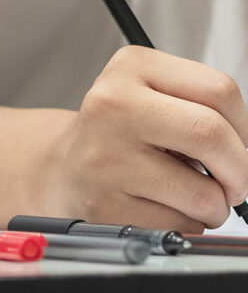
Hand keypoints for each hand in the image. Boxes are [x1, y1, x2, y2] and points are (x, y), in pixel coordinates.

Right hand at [47, 46, 247, 232]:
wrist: (63, 168)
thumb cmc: (120, 133)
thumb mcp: (153, 95)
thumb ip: (202, 107)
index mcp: (130, 68)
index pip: (219, 90)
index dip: (245, 127)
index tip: (240, 146)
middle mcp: (111, 106)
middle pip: (211, 134)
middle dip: (240, 170)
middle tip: (235, 183)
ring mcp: (104, 157)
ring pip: (201, 192)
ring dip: (214, 206)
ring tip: (191, 197)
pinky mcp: (103, 202)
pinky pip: (176, 224)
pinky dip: (184, 224)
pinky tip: (160, 207)